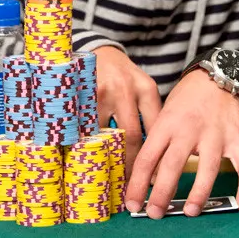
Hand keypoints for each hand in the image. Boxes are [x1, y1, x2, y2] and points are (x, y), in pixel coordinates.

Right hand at [94, 46, 161, 170]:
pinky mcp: (82, 95)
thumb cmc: (124, 75)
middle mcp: (126, 90)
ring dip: (106, 157)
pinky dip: (87, 143)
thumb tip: (156, 155)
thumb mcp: (143, 88)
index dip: (154, 157)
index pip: (154, 129)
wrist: (99, 51)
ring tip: (106, 177)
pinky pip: (86, 127)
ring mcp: (103, 92)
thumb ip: (149, 115)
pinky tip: (86, 156)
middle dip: (131, 165)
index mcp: (146, 90)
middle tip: (130, 187)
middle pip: (132, 137)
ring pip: (106, 135)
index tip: (152, 179)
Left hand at [124, 68, 238, 218]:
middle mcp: (190, 129)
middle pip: (173, 165)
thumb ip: (157, 144)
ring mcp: (216, 134)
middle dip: (162, 194)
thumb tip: (147, 180)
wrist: (217, 77)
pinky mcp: (237, 138)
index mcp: (166, 124)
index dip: (138, 184)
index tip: (132, 205)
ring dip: (199, 193)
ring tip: (191, 212)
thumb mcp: (164, 116)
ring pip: (208, 168)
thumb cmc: (185, 102)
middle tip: (155, 214)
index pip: (147, 158)